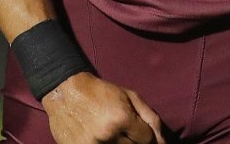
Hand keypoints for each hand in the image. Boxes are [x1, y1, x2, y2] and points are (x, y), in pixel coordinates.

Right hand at [43, 72, 165, 143]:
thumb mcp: (129, 96)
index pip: (147, 140)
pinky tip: (103, 138)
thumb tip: (163, 140)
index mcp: (121, 118)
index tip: (142, 132)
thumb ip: (150, 117)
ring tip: (115, 134)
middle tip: (125, 132)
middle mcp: (108, 135)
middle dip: (134, 141)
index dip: (148, 137)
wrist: (65, 91)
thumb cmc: (100, 92)